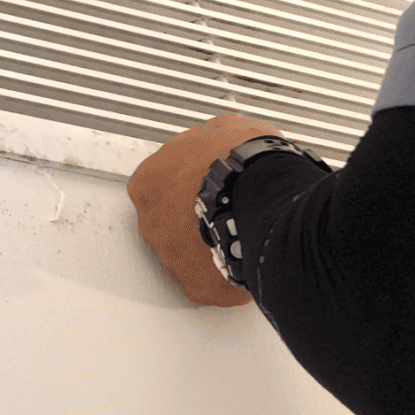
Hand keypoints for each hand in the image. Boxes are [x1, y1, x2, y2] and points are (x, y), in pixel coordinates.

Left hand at [126, 112, 284, 306]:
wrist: (265, 199)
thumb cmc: (242, 161)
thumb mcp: (221, 129)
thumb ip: (205, 141)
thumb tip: (214, 141)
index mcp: (148, 182)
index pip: (158, 183)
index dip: (186, 181)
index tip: (203, 180)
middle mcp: (152, 224)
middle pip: (167, 221)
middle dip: (192, 216)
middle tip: (223, 206)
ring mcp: (172, 258)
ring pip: (186, 253)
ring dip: (207, 244)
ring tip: (239, 229)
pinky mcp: (198, 285)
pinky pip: (211, 279)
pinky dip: (227, 270)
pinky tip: (245, 254)